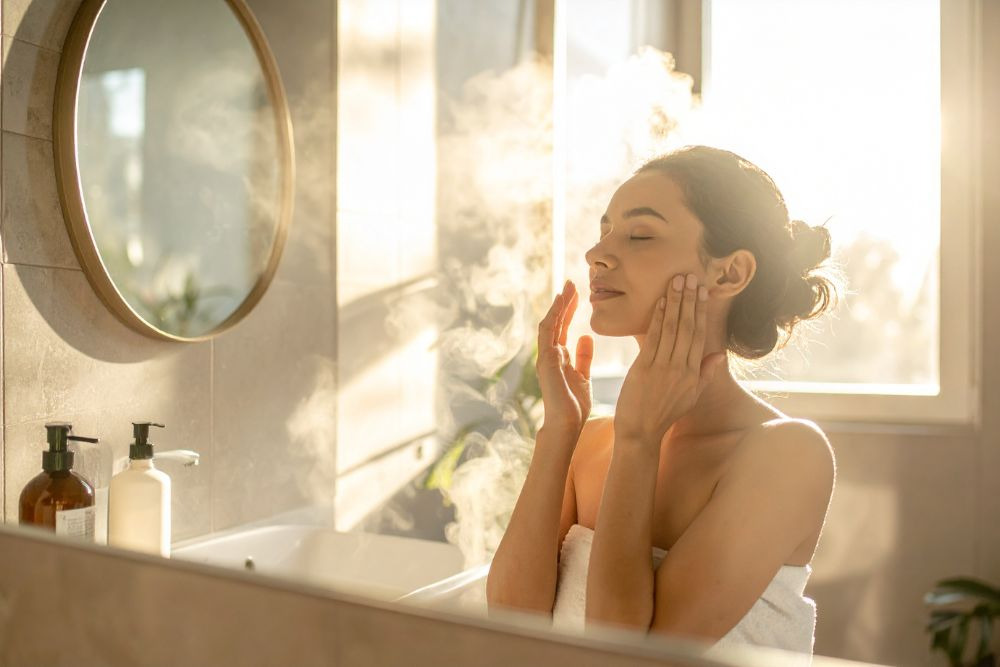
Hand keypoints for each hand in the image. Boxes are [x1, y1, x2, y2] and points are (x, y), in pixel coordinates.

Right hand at [536, 280, 593, 436]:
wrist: (566, 426)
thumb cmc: (574, 407)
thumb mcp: (583, 377)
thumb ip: (583, 357)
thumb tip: (586, 336)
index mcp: (560, 358)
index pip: (564, 328)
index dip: (570, 310)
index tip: (579, 293)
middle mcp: (550, 354)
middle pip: (557, 322)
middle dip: (565, 302)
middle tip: (574, 282)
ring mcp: (545, 356)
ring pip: (550, 323)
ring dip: (559, 305)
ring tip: (569, 287)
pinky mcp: (545, 360)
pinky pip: (547, 332)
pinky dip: (553, 316)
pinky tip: (561, 302)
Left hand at [613, 274, 726, 446]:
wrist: (640, 432)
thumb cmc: (664, 414)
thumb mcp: (690, 396)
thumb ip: (705, 374)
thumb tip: (720, 355)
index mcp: (693, 374)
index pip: (699, 335)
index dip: (700, 310)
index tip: (702, 291)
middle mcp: (681, 368)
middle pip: (688, 327)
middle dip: (689, 300)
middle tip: (690, 276)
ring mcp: (663, 368)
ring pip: (672, 329)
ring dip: (674, 303)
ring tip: (676, 281)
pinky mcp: (644, 369)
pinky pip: (653, 338)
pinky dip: (657, 318)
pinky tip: (659, 302)